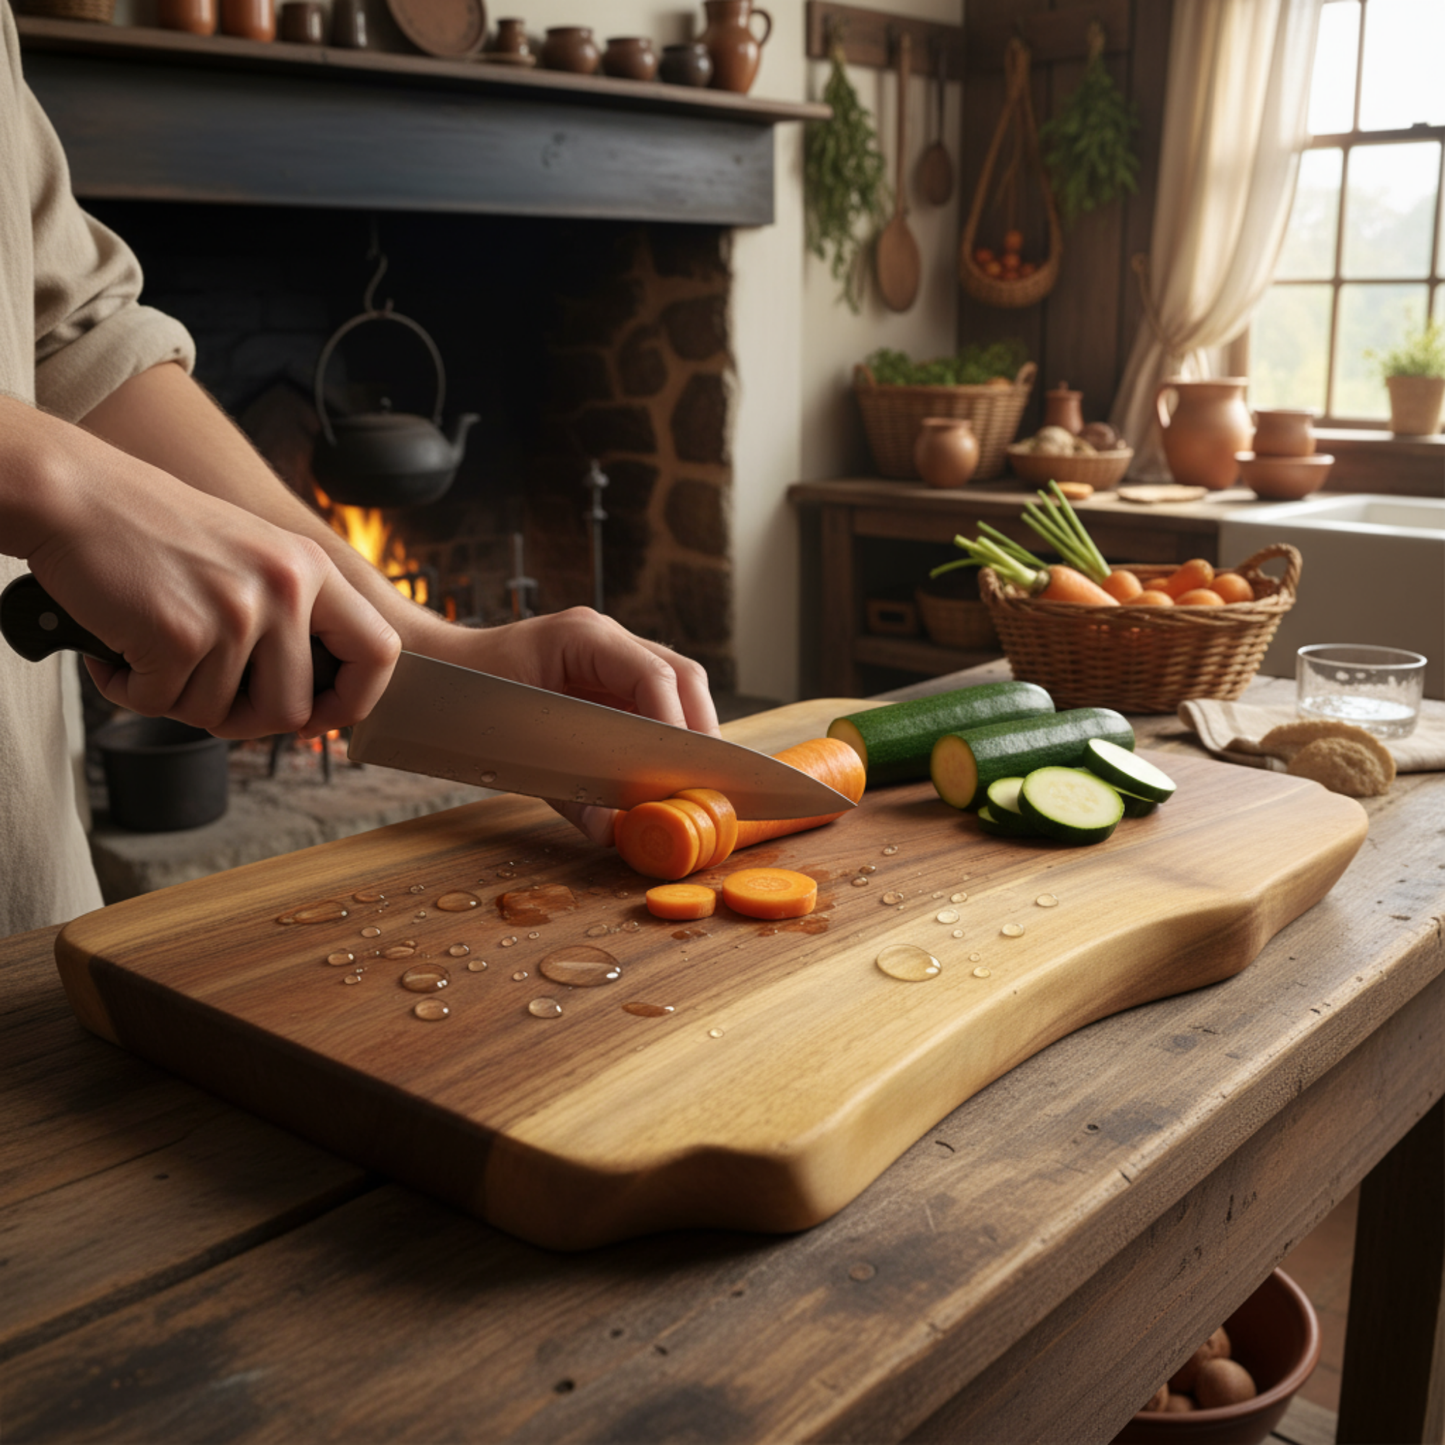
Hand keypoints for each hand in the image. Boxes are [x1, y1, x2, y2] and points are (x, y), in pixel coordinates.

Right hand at [11, 403, 399, 738]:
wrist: (76, 494)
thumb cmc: (156, 531)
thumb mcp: (253, 555)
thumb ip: (291, 616)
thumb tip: (313, 706)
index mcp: (311, 568)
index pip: (379, 651)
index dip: (353, 700)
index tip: (317, 717)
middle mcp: (285, 587)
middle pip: (292, 711)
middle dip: (243, 720)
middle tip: (202, 691)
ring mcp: (236, 610)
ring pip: (220, 715)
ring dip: (177, 700)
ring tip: (152, 650)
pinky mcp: (180, 633)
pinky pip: (162, 706)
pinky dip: (131, 690)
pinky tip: (119, 648)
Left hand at [425, 607, 718, 845]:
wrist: (433, 672)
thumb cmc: (460, 698)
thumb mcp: (510, 747)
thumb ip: (567, 792)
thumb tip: (614, 831)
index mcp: (581, 637)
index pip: (654, 675)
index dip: (677, 726)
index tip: (686, 772)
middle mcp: (605, 639)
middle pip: (681, 676)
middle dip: (699, 731)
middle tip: (706, 783)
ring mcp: (611, 655)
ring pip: (677, 687)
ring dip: (690, 733)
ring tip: (693, 781)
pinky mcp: (609, 679)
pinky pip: (655, 702)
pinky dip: (668, 737)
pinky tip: (667, 771)